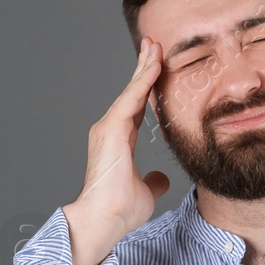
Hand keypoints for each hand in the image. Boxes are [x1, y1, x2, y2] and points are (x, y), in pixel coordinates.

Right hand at [64, 36, 171, 264]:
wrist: (103, 220)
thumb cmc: (118, 210)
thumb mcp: (145, 192)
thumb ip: (152, 181)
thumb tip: (161, 179)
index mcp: (119, 141)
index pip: (136, 106)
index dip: (147, 86)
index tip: (157, 67)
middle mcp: (111, 130)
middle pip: (132, 92)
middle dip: (144, 67)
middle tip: (155, 44)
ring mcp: (108, 128)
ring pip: (132, 91)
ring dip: (145, 67)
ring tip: (156, 45)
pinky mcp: (111, 129)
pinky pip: (131, 99)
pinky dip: (143, 81)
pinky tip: (155, 65)